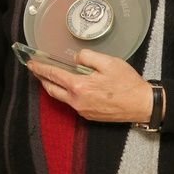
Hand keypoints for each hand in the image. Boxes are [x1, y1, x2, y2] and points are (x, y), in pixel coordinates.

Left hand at [26, 49, 155, 122]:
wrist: (142, 105)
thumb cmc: (127, 83)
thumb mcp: (109, 62)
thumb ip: (87, 57)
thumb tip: (74, 58)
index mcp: (79, 87)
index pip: (53, 75)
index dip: (40, 68)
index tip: (31, 62)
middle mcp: (77, 101)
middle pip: (51, 89)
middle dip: (41, 78)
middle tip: (36, 69)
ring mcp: (82, 110)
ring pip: (60, 97)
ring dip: (52, 86)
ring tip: (48, 76)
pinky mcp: (88, 115)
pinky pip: (71, 103)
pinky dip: (64, 93)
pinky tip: (67, 86)